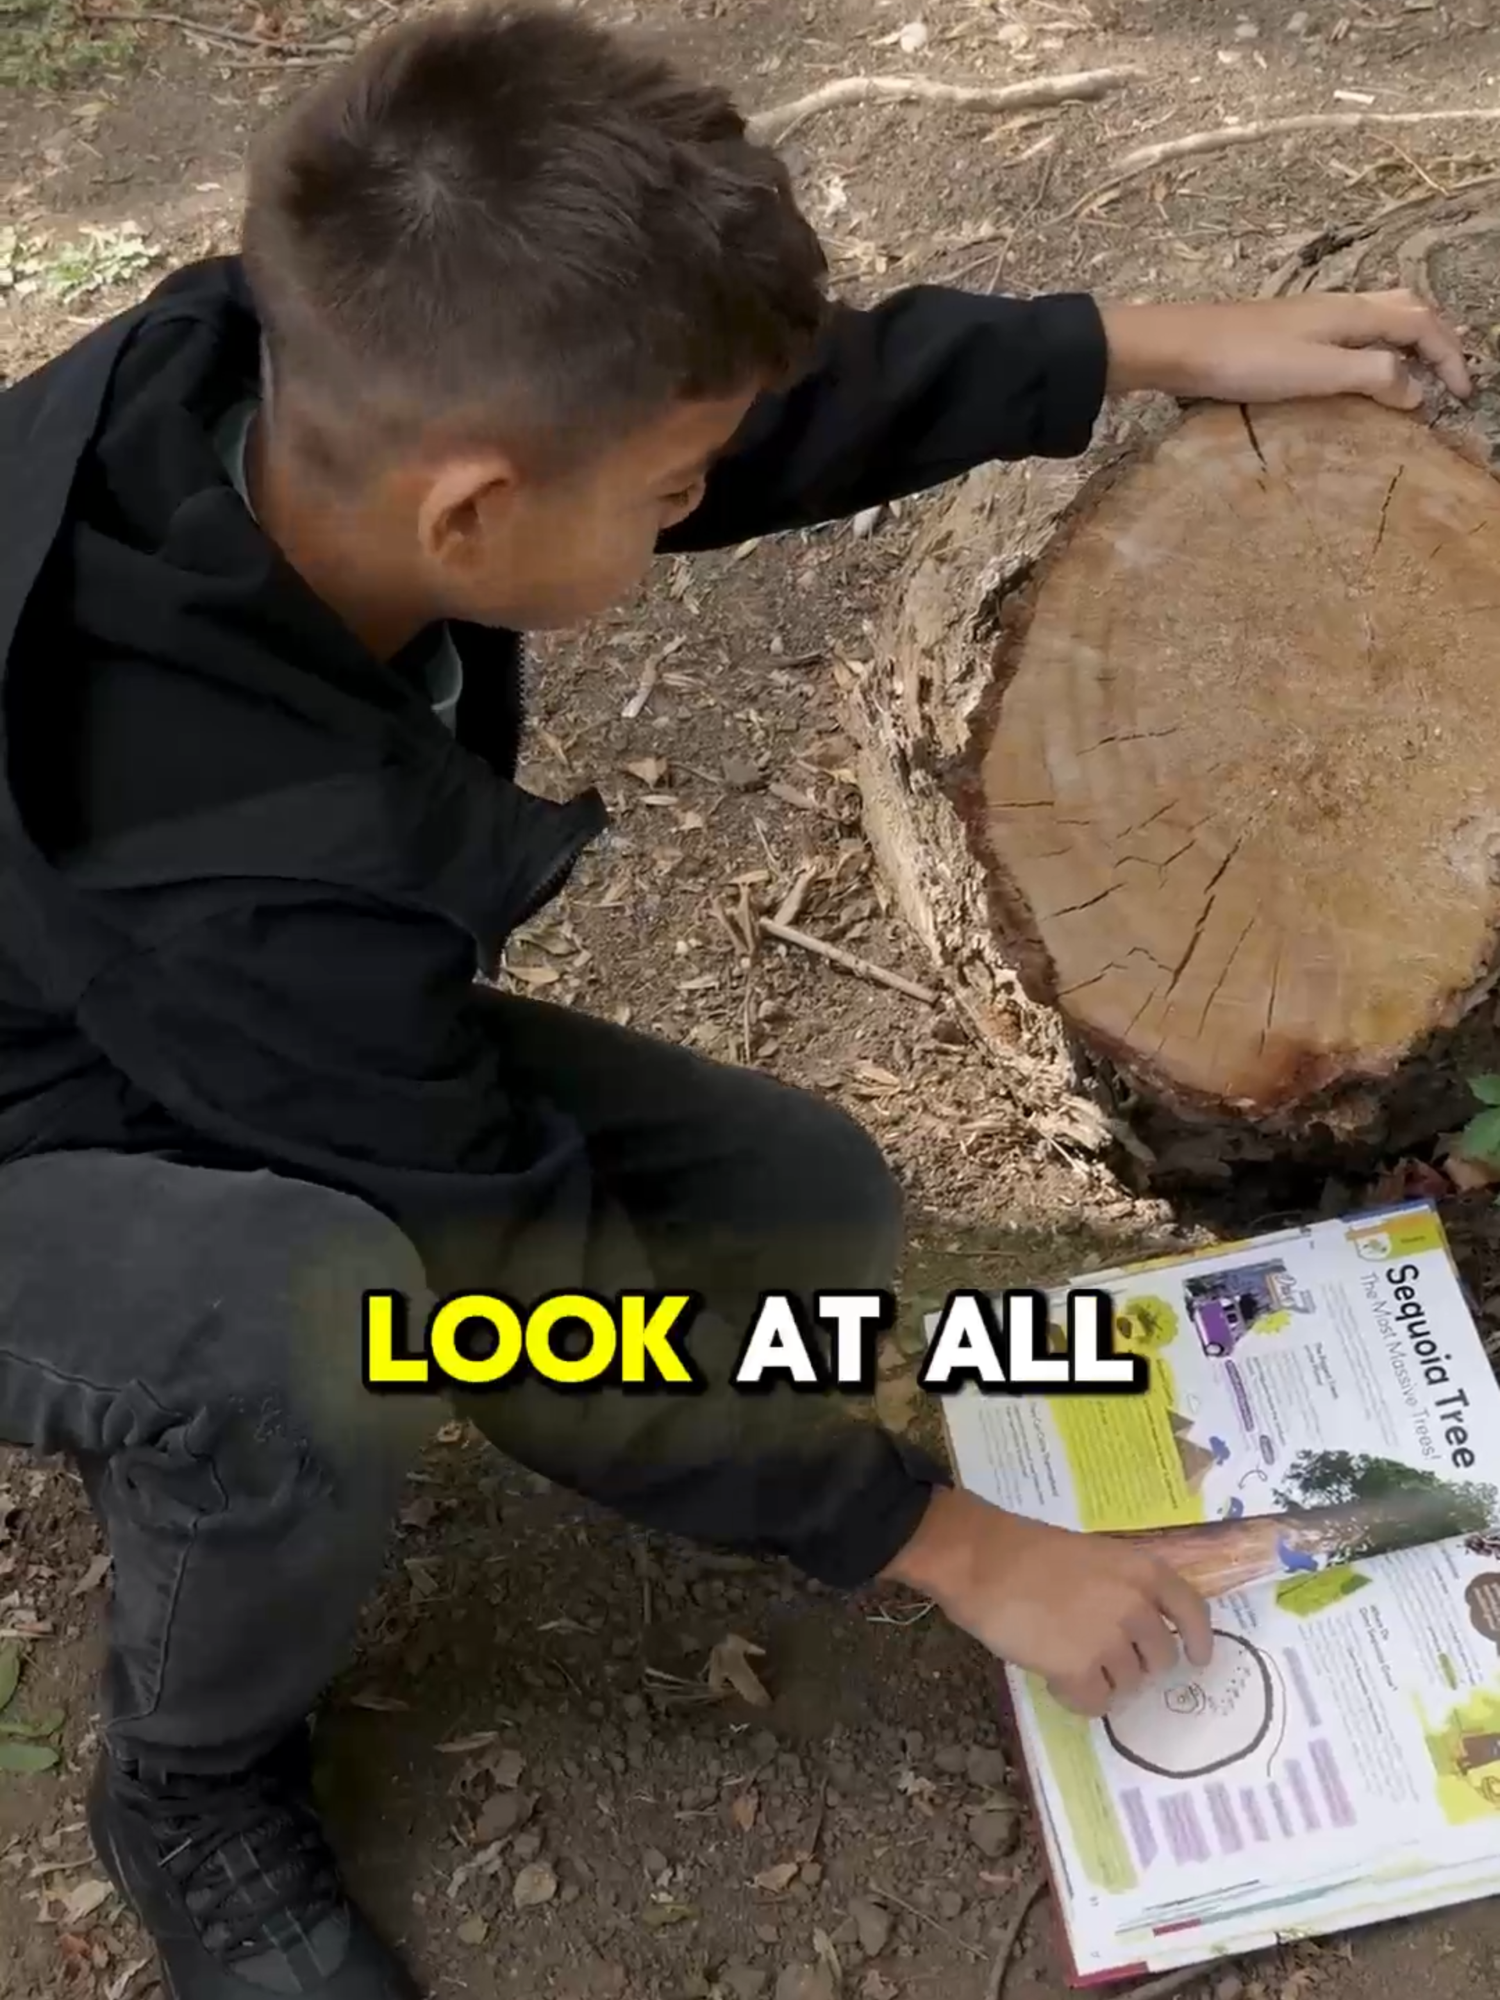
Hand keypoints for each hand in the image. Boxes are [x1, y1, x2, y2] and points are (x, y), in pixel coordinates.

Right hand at [882, 1486, 1212, 1715]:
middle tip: (1100, 1655)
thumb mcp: (1092, 1556)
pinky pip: (1096, 1704)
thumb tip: (1138, 1629)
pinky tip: (1054, 1679)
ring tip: (1066, 1658)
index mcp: (1141, 1570)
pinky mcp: (1079, 1669)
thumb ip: (1122, 1588)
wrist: (982, 1561)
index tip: (1198, 1658)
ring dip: (1103, 1680)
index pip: (1191, 1610)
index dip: (1199, 1639)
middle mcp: (1136, 1605)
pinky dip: (1077, 1698)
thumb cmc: (1027, 1551)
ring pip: (1128, 1685)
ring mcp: (1109, 1639)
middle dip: (1135, 1663)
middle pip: (1160, 1658)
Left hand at [1100, 290, 1471, 410]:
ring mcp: (1313, 315)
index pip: (1423, 325)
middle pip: (1408, 309)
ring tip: (1419, 368)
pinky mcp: (1290, 331)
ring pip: (1381, 314)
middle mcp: (1340, 305)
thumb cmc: (1246, 360)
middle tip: (1453, 374)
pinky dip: (1377, 345)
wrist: (1179, 347)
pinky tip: (1361, 366)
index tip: (1463, 396)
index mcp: (1355, 313)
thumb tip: (1416, 392)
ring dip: (1409, 338)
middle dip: (1438, 339)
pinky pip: (1354, 329)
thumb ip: (1371, 377)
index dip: (1449, 358)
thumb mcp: (1317, 372)